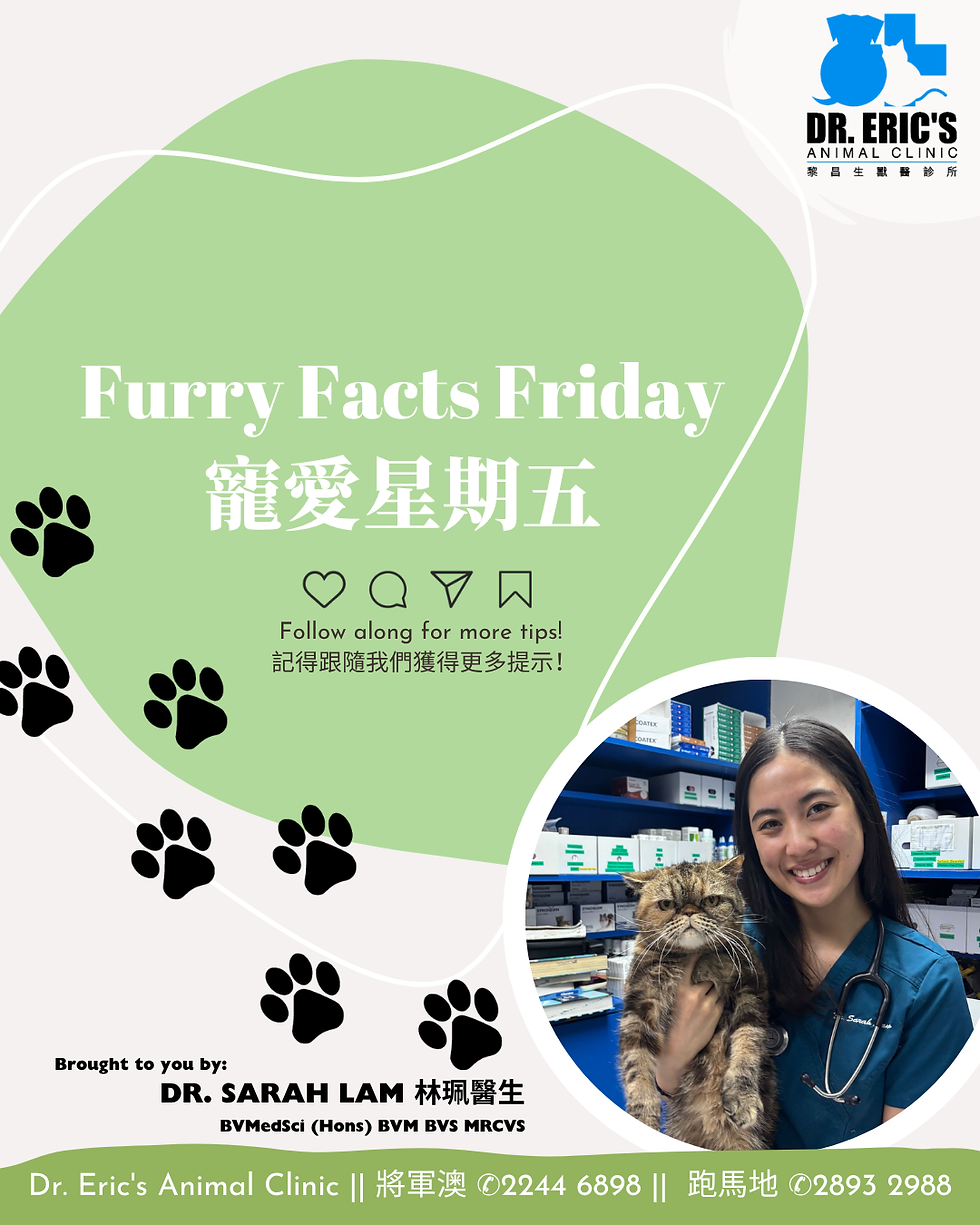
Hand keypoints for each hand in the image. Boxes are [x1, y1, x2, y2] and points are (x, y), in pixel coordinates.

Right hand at [656, 955, 723, 1093]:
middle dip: (709, 977)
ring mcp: (708, 1004)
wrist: (680, 1046)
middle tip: (710, 974)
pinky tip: (715, 1001)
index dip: (698, 957)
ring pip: (717, 988)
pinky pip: (721, 1000)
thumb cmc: (674, 1023)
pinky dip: (719, 999)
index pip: (692, 966)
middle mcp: (696, 993)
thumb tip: (698, 978)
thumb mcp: (675, 1001)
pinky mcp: (716, 1013)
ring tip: (713, 989)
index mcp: (682, 989)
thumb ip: (686, 989)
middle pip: (708, 977)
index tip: (702, 950)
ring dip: (716, 988)